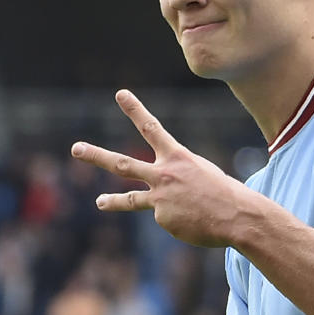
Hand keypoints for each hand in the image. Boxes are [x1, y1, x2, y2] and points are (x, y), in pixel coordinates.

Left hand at [71, 89, 254, 247]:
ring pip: (130, 199)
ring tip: (99, 202)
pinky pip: (167, 218)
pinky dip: (180, 220)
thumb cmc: (224, 191)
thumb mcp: (202, 172)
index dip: (134, 109)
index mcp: (177, 157)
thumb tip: (160, 193)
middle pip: (122, 164)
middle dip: (96, 156)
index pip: (151, 127)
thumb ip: (177, 175)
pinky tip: (194, 221)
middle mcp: (163, 175)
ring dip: (111, 201)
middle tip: (76, 148)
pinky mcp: (163, 218)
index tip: (120, 94)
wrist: (237, 216)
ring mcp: (160, 198)